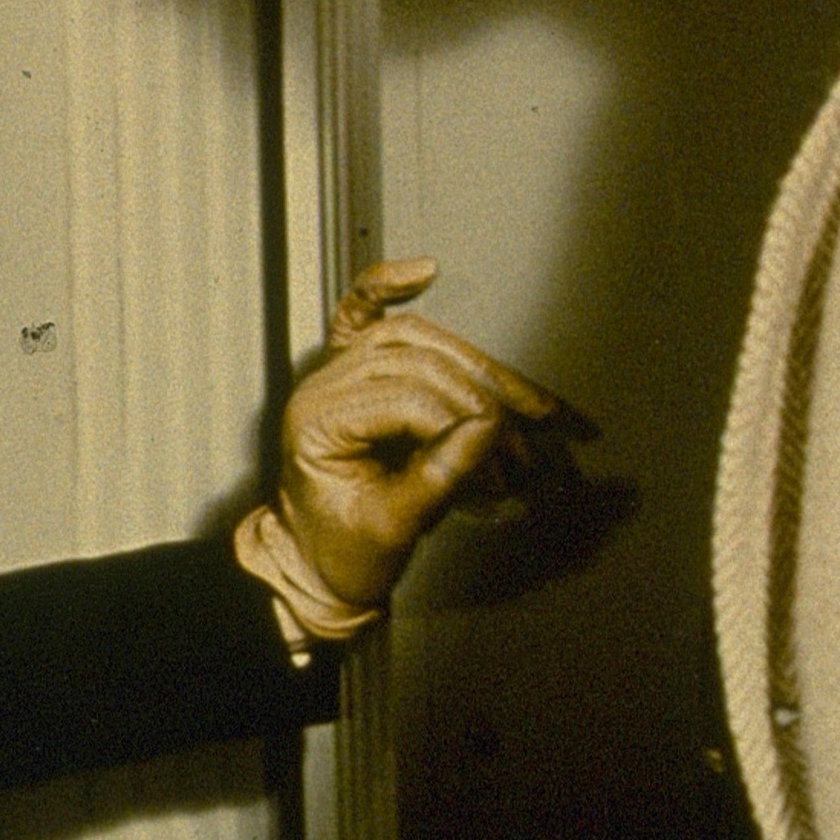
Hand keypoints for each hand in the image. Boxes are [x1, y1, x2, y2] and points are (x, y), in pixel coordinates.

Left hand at [275, 259, 570, 611]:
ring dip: (473, 362)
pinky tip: (423, 272)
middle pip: (414, 358)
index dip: (461, 420)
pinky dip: (387, 286)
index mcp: (319, 420)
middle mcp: (322, 384)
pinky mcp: (351, 372)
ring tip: (523, 398)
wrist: (316, 567)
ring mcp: (334, 371)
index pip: (404, 396)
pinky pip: (361, 313)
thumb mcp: (394, 526)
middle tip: (522, 433)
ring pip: (413, 337)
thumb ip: (439, 476)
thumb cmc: (342, 553)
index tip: (501, 450)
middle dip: (479, 393)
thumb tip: (486, 428)